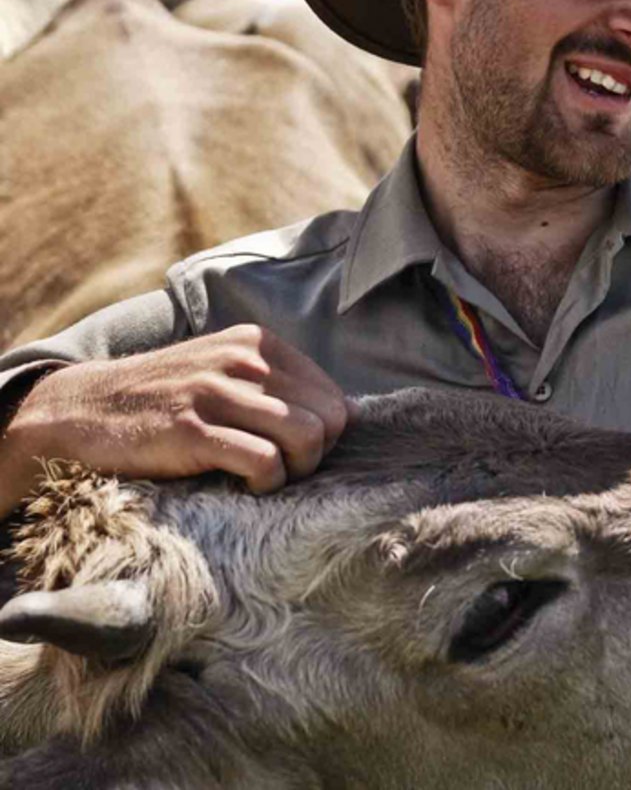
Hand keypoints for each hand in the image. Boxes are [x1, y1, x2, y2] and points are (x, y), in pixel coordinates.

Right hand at [0, 325, 348, 510]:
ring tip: (266, 476)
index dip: (323, 434)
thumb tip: (349, 414)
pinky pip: (265, 462)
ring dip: (295, 471)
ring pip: (306, 437)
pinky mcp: (191, 429)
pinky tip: (244, 485)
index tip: (291, 451)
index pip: (332, 397)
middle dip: (315, 455)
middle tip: (282, 469)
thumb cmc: (166, 400)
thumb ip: (279, 386)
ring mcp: (215, 392)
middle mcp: (242, 360)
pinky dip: (266, 483)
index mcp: (258, 344)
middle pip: (329, 419)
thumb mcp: (225, 372)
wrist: (82, 409)